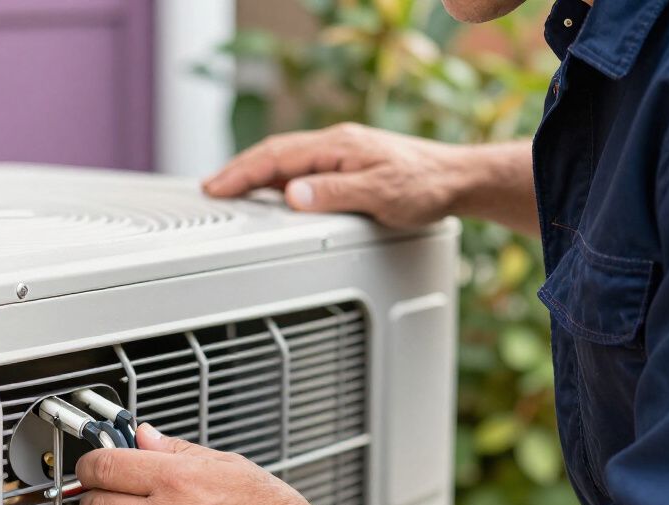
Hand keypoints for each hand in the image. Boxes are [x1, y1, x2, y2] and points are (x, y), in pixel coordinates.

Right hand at [203, 122, 473, 227]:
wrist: (456, 179)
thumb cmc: (424, 186)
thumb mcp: (379, 194)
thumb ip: (333, 194)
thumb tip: (292, 195)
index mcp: (337, 147)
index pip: (277, 157)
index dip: (242, 172)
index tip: (216, 187)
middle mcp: (335, 146)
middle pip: (274, 154)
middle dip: (239, 170)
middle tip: (211, 188)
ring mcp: (340, 155)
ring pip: (286, 161)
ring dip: (255, 174)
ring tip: (231, 189)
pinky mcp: (347, 166)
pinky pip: (301, 169)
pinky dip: (276, 180)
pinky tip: (271, 193)